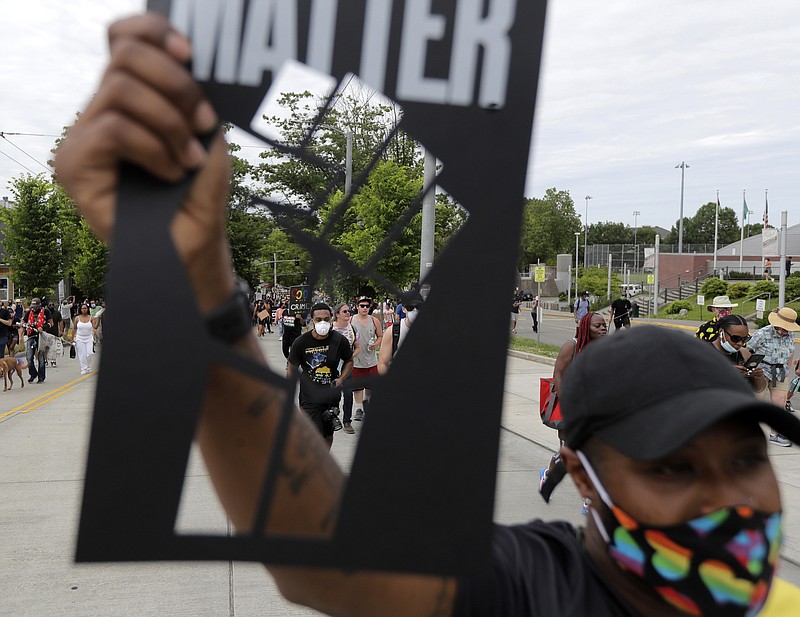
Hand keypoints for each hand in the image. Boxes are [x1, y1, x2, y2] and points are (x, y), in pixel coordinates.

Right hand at [54, 14, 233, 311]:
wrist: (193, 248)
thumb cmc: (198, 195)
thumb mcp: (205, 138)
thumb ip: (191, 97)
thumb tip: (187, 58)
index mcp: (132, 97)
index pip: (124, 37)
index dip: (153, 31)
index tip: (190, 52)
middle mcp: (101, 110)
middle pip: (126, 55)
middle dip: (177, 85)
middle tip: (203, 125)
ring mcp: (82, 136)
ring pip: (122, 91)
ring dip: (170, 125)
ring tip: (187, 162)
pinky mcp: (73, 165)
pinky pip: (115, 130)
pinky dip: (154, 150)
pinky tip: (170, 174)